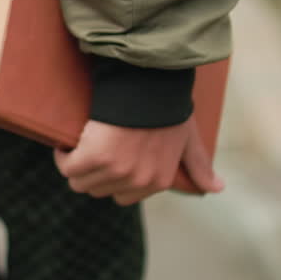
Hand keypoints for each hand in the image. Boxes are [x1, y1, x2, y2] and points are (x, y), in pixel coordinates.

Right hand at [53, 116, 223, 205]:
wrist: (149, 82)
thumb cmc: (168, 106)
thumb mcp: (188, 139)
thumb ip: (199, 165)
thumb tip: (217, 189)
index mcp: (159, 180)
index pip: (124, 197)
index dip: (113, 179)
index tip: (107, 161)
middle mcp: (138, 180)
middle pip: (98, 191)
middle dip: (92, 174)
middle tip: (90, 151)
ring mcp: (117, 170)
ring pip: (80, 182)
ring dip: (74, 167)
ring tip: (77, 147)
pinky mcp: (95, 156)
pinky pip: (68, 168)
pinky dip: (63, 156)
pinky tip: (65, 145)